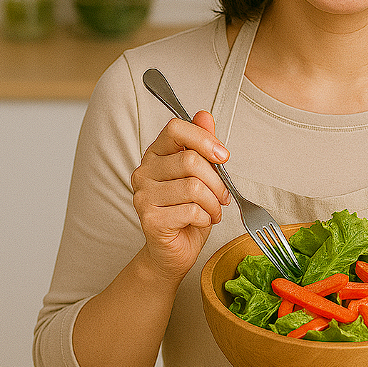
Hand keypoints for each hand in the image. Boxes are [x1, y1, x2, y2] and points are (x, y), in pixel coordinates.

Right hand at [131, 111, 229, 283]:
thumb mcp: (202, 176)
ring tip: (214, 211)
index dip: (204, 139)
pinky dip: (206, 217)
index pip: (175, 128)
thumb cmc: (188, 212)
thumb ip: (202, 145)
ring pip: (194, 187)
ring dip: (214, 203)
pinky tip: (203, 221)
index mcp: (156, 154)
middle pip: (190, 161)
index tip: (223, 156)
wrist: (173, 251)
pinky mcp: (150, 219)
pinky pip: (191, 210)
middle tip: (223, 196)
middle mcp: (144, 171)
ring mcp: (143, 195)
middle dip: (217, 181)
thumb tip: (205, 115)